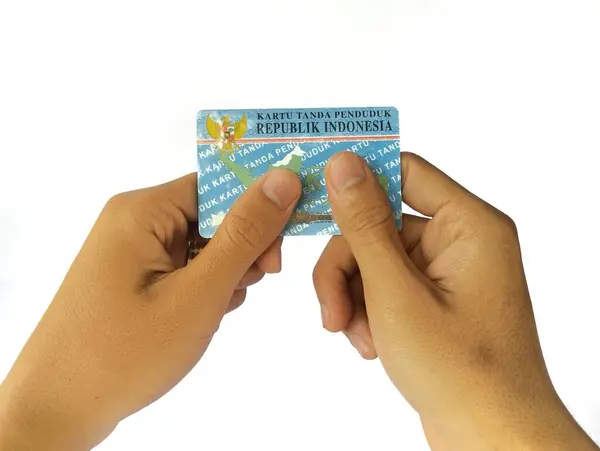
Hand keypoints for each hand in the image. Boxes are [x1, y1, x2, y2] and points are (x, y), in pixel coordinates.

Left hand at [0, 169, 300, 450]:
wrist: (57, 410)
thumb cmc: (126, 352)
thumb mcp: (198, 293)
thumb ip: (244, 234)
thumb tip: (285, 178)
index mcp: (144, 210)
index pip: (217, 185)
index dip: (257, 206)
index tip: (284, 240)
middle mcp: (134, 221)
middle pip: (210, 214)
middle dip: (243, 245)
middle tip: (260, 278)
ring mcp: (131, 251)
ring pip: (201, 243)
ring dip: (226, 270)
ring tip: (222, 305)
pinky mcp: (133, 278)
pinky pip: (183, 266)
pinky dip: (205, 286)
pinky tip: (207, 312)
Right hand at [313, 152, 597, 449]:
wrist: (490, 439)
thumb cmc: (458, 371)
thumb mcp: (396, 292)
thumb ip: (365, 225)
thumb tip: (344, 164)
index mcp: (469, 224)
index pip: (404, 171)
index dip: (358, 180)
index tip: (313, 197)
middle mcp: (461, 240)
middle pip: (378, 224)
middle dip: (347, 269)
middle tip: (331, 312)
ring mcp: (446, 271)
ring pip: (375, 258)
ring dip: (354, 296)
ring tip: (357, 337)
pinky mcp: (433, 298)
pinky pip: (385, 285)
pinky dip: (368, 311)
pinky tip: (371, 345)